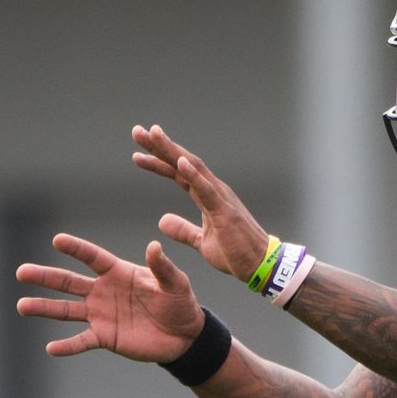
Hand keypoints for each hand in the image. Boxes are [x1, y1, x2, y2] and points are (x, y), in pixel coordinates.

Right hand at [16, 233, 203, 361]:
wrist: (184, 336)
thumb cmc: (180, 303)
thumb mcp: (175, 283)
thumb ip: (162, 267)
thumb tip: (153, 246)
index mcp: (118, 273)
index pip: (92, 258)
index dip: (76, 249)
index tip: (57, 240)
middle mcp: (103, 291)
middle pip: (68, 282)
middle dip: (45, 277)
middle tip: (21, 272)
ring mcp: (100, 315)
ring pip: (66, 310)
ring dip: (44, 308)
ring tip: (22, 305)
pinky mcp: (105, 337)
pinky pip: (81, 341)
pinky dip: (67, 346)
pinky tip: (50, 348)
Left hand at [132, 124, 269, 282]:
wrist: (260, 266)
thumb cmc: (235, 253)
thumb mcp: (201, 241)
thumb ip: (182, 230)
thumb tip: (161, 221)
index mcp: (205, 195)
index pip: (178, 173)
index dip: (157, 161)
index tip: (137, 153)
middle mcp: (212, 189)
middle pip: (182, 162)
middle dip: (159, 146)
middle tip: (137, 131)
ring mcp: (220, 197)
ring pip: (192, 167)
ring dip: (172, 150)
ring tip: (154, 134)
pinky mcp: (225, 210)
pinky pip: (206, 189)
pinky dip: (193, 174)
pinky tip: (179, 161)